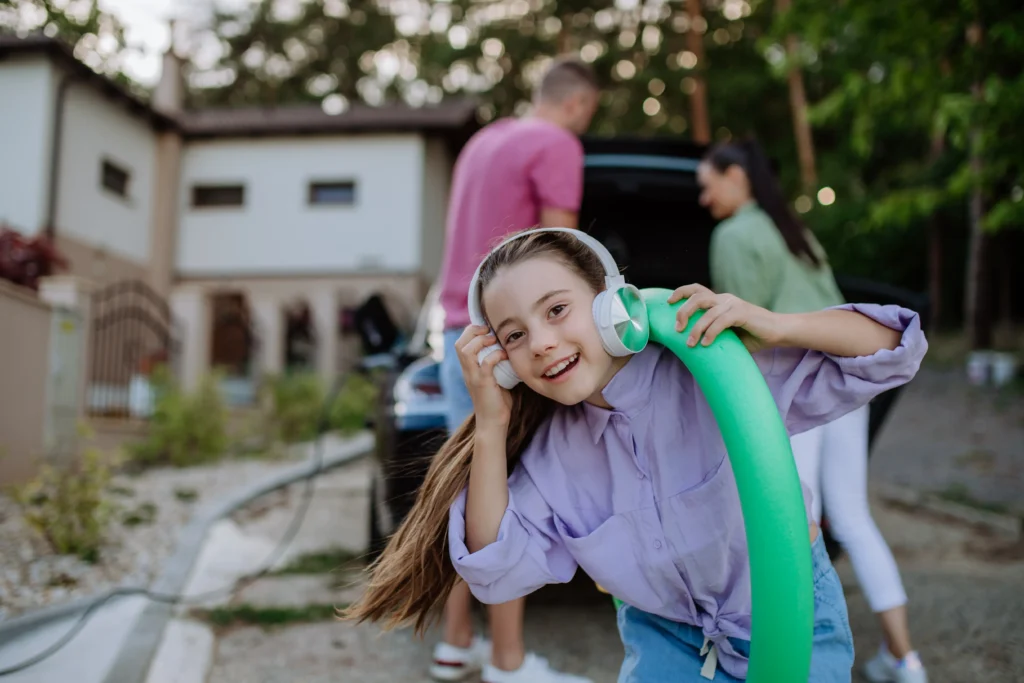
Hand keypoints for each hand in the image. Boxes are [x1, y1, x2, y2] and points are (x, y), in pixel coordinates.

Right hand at [455, 325, 512, 427]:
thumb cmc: (496, 401)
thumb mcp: (493, 378)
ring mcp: (473, 377)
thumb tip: (508, 349)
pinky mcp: (483, 383)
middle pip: (459, 344)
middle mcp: (467, 371)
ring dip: (480, 341)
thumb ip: (495, 365)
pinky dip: (495, 355)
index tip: (486, 329)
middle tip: (488, 331)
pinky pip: (485, 363)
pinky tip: (504, 356)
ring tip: (493, 340)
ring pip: (466, 351)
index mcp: (468, 369)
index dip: (470, 332)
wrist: (493, 423)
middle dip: (473, 332)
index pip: (460, 344)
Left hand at [667, 284, 781, 352]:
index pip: (696, 289)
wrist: (777, 332)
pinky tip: (706, 344)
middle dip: (683, 311)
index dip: (680, 292)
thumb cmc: (751, 335)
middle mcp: (724, 299)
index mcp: (719, 300)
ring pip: (708, 311)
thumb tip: (690, 347)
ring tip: (690, 343)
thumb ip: (711, 334)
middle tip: (677, 328)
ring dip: (696, 328)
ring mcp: (733, 305)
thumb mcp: (726, 334)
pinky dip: (712, 332)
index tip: (668, 302)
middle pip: (697, 298)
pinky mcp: (743, 313)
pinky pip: (722, 321)